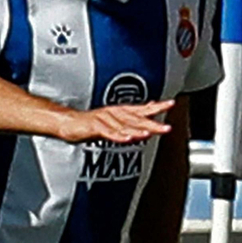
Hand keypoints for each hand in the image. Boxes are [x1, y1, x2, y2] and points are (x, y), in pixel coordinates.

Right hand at [58, 100, 173, 143]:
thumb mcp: (115, 119)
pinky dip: (118, 135)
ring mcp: (105, 119)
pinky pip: (108, 132)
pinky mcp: (95, 126)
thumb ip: (132, 118)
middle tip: (166, 127)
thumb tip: (149, 112)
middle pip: (137, 119)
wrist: (70, 123)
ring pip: (124, 126)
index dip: (157, 106)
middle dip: (152, 123)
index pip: (143, 108)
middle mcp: (115, 113)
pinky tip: (127, 138)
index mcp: (121, 111)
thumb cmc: (92, 122)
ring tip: (149, 134)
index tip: (171, 104)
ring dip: (137, 130)